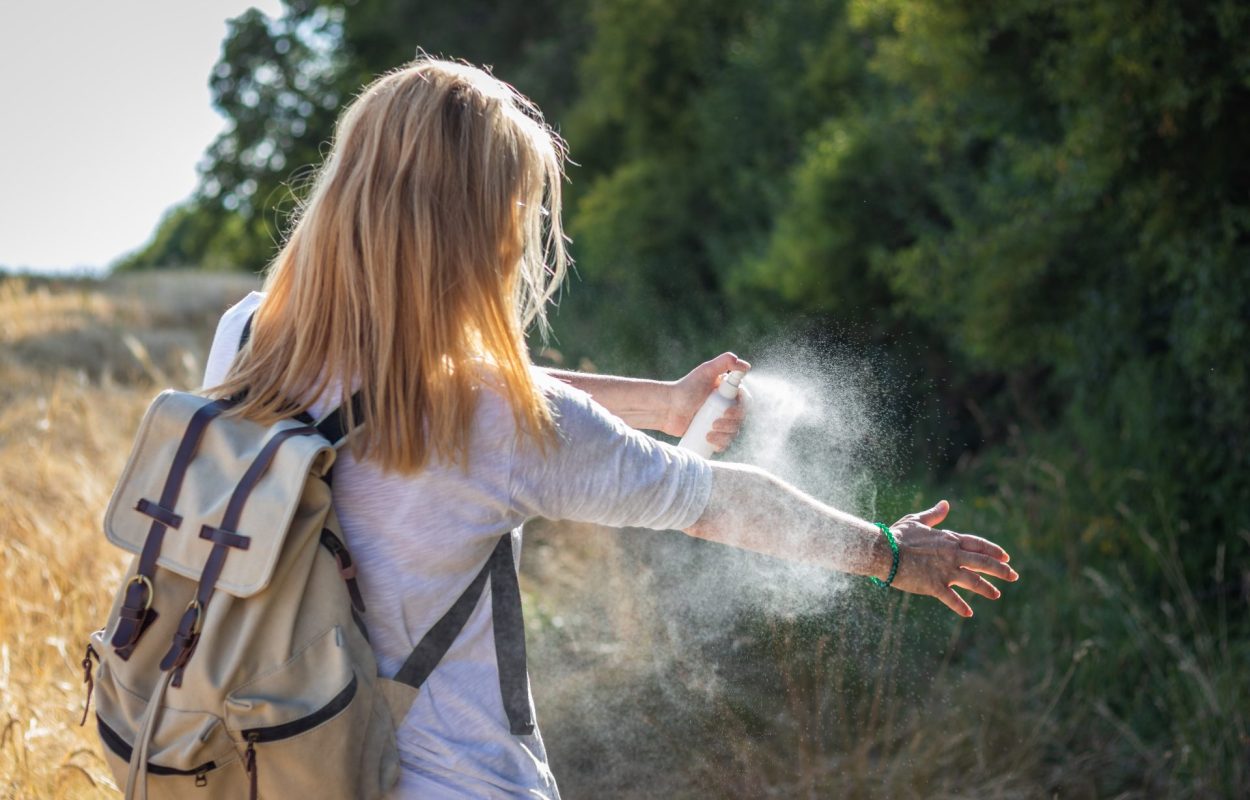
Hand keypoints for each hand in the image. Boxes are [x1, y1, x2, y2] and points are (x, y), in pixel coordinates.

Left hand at [662, 353, 750, 450]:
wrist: (667, 408)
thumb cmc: (685, 388)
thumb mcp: (706, 371)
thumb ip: (725, 362)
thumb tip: (747, 366)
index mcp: (729, 393)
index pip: (745, 402)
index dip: (740, 409)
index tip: (727, 411)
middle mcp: (726, 406)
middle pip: (740, 419)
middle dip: (730, 424)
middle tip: (714, 423)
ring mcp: (719, 421)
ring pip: (733, 432)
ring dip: (725, 436)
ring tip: (708, 433)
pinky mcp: (711, 434)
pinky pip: (724, 443)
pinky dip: (721, 445)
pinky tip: (711, 442)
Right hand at [884, 500, 1017, 616]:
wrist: (883, 551)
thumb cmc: (897, 535)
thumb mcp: (917, 521)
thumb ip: (934, 514)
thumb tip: (946, 504)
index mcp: (949, 540)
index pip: (978, 545)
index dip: (994, 551)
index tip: (1006, 557)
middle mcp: (952, 555)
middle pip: (983, 563)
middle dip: (1001, 570)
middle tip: (1014, 576)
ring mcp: (945, 571)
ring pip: (973, 581)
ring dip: (987, 589)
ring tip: (997, 595)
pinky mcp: (934, 585)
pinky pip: (952, 598)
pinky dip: (961, 606)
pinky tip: (969, 613)